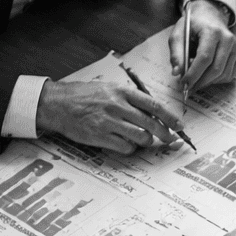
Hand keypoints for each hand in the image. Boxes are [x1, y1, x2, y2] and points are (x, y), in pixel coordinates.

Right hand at [36, 80, 185, 153]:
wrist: (56, 103)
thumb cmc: (82, 95)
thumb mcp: (107, 88)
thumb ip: (128, 98)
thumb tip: (151, 111)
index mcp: (121, 92)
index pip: (154, 105)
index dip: (170, 117)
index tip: (180, 125)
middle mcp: (117, 106)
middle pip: (152, 124)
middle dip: (165, 134)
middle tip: (170, 139)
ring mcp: (109, 122)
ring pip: (141, 137)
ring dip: (145, 141)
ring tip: (140, 139)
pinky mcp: (101, 136)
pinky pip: (125, 147)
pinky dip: (129, 148)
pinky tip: (124, 143)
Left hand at [171, 0, 235, 94]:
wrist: (209, 16)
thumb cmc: (193, 26)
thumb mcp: (179, 34)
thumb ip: (176, 53)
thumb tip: (177, 72)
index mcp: (212, 31)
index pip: (205, 57)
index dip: (194, 73)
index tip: (184, 83)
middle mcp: (227, 39)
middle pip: (216, 69)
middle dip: (200, 82)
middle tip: (188, 87)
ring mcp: (235, 47)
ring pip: (223, 74)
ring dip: (208, 82)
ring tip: (196, 79)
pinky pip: (229, 75)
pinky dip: (217, 80)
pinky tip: (207, 75)